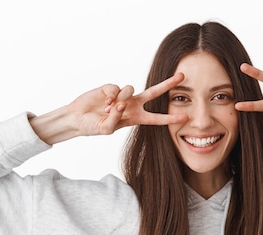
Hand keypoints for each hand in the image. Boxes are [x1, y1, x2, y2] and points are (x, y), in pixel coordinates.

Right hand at [31, 73, 187, 144]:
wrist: (77, 118)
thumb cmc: (92, 127)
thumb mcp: (105, 129)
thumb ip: (115, 119)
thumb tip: (121, 104)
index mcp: (135, 118)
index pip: (156, 119)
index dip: (171, 118)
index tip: (186, 117)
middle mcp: (132, 105)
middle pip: (154, 93)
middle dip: (168, 84)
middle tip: (182, 76)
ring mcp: (122, 95)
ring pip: (130, 90)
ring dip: (120, 99)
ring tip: (109, 108)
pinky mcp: (111, 88)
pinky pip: (116, 88)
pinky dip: (110, 95)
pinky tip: (104, 102)